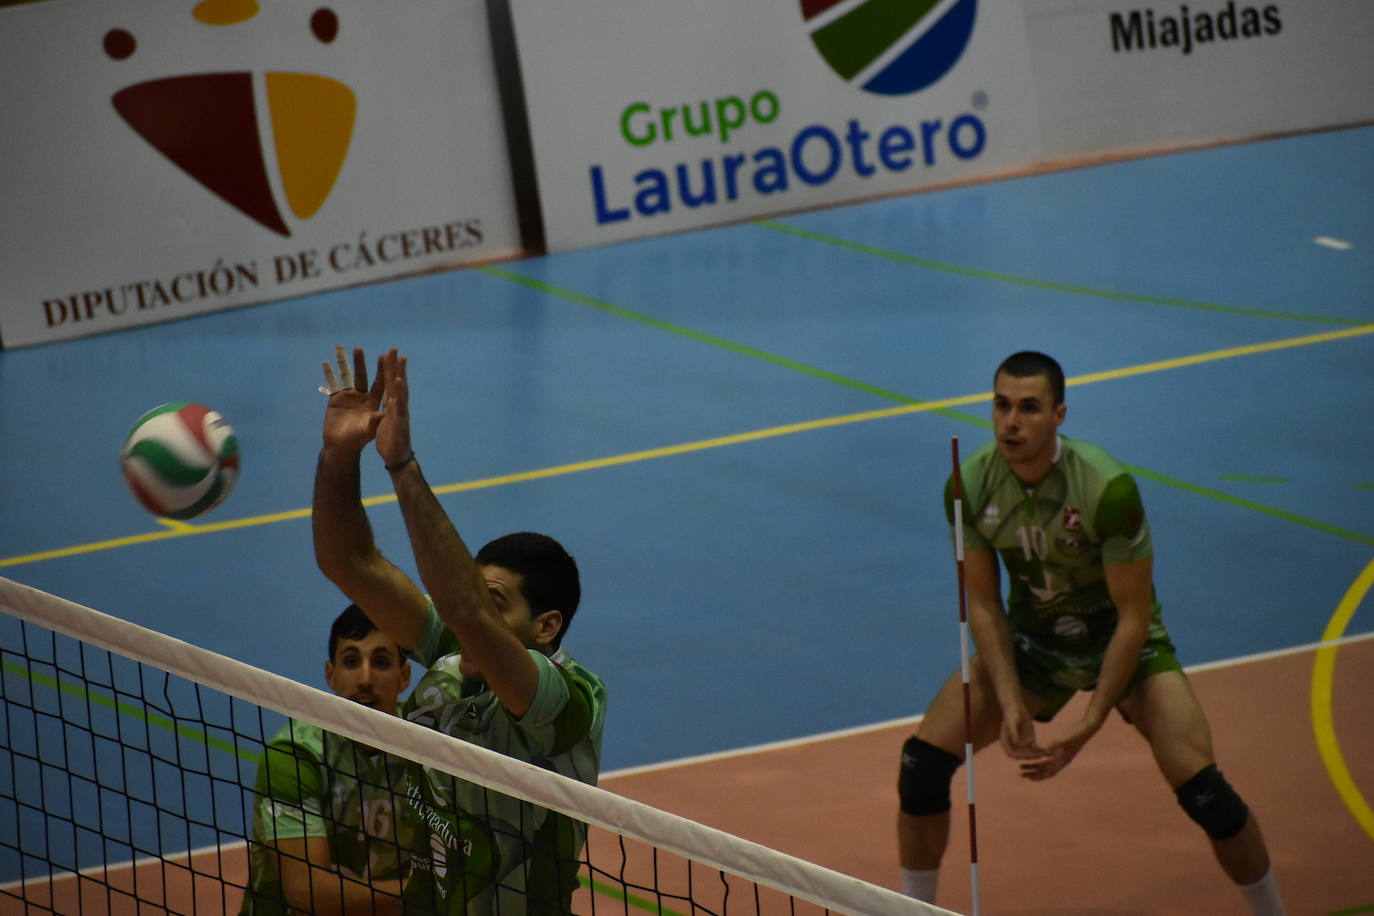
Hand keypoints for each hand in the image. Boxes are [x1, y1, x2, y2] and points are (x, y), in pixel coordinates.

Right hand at [320, 345, 383, 452]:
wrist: (341, 446)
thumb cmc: (358, 440)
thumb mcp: (368, 430)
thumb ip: (374, 420)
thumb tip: (383, 413)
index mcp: (373, 401)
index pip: (379, 383)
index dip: (382, 370)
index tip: (384, 356)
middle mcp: (362, 396)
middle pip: (362, 375)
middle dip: (360, 362)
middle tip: (358, 348)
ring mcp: (349, 396)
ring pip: (347, 376)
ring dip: (344, 363)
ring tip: (342, 348)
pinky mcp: (336, 399)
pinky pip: (332, 384)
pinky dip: (329, 374)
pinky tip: (326, 362)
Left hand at [375, 348, 412, 468]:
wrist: (396, 458)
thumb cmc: (391, 443)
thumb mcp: (384, 425)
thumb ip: (383, 414)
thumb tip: (384, 408)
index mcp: (391, 406)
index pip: (390, 384)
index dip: (390, 370)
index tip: (391, 356)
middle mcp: (397, 405)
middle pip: (395, 381)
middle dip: (394, 365)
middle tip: (394, 348)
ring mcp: (399, 411)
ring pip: (399, 389)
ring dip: (398, 372)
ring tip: (398, 358)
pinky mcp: (398, 419)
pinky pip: (398, 402)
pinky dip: (398, 391)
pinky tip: (397, 379)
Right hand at [998, 703, 1044, 760]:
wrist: (1016, 708)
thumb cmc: (1012, 714)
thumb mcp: (1012, 722)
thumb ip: (1013, 732)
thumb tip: (1016, 744)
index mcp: (1005, 743)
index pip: (1011, 754)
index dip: (1019, 754)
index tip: (1028, 751)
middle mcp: (1013, 746)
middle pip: (1021, 756)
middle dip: (1031, 756)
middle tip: (1039, 755)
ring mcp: (1022, 745)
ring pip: (1029, 754)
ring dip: (1037, 755)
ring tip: (1045, 753)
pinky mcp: (1030, 742)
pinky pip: (1035, 749)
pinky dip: (1041, 750)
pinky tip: (1048, 750)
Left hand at [1017, 717, 1097, 780]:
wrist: (1087, 728)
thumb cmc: (1078, 733)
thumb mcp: (1067, 738)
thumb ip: (1058, 743)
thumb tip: (1047, 749)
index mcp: (1064, 759)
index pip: (1050, 772)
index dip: (1040, 776)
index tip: (1029, 778)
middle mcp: (1063, 760)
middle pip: (1046, 771)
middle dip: (1034, 773)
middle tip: (1021, 775)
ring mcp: (1062, 756)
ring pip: (1046, 765)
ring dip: (1034, 767)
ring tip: (1022, 767)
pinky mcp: (1061, 750)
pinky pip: (1048, 758)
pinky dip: (1039, 759)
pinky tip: (1032, 757)